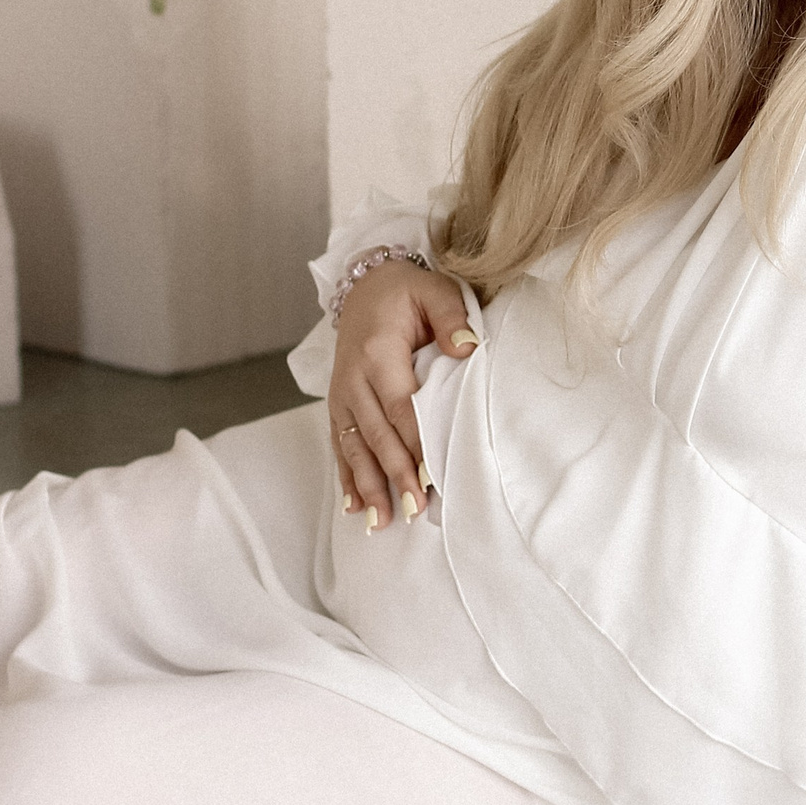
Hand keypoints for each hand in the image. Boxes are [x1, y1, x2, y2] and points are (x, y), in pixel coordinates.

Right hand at [329, 259, 475, 528]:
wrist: (365, 283)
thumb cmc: (407, 291)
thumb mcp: (435, 290)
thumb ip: (452, 318)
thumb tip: (467, 349)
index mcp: (379, 351)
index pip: (401, 406)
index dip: (415, 443)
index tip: (431, 476)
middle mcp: (354, 377)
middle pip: (377, 434)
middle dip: (394, 475)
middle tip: (415, 509)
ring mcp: (342, 393)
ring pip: (354, 446)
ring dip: (368, 485)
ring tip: (382, 521)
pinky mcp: (338, 404)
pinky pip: (340, 444)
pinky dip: (346, 477)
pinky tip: (352, 507)